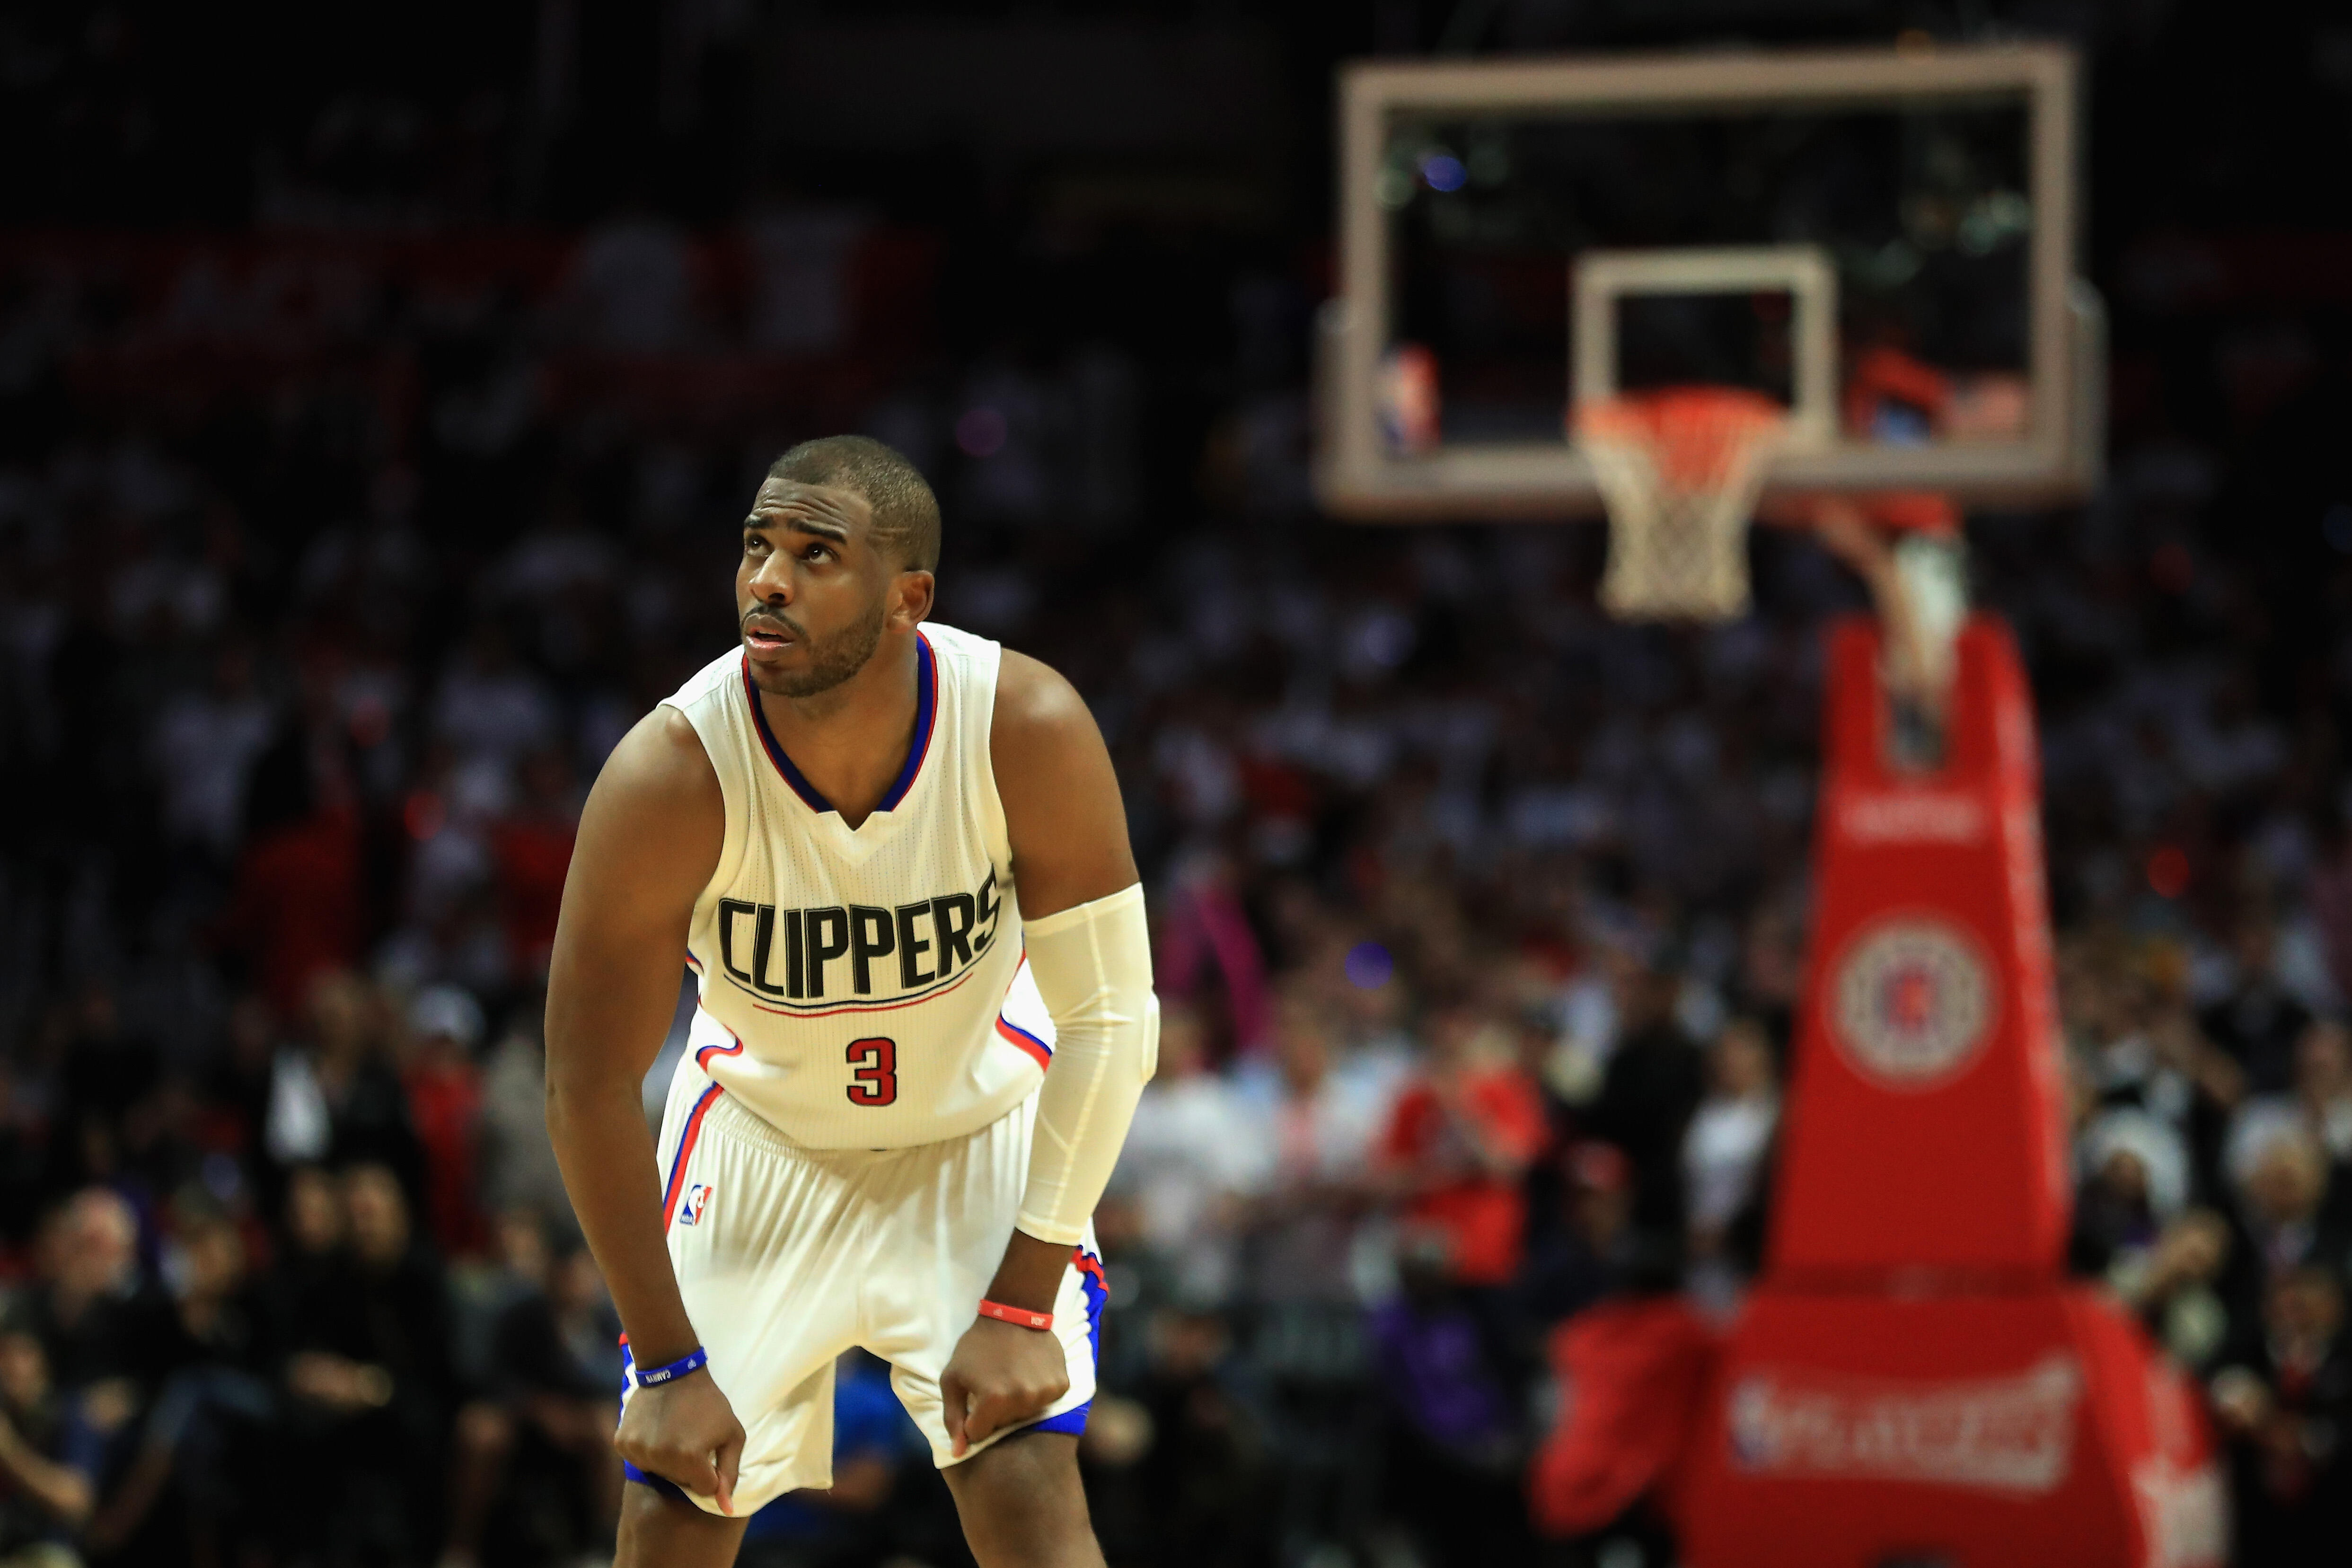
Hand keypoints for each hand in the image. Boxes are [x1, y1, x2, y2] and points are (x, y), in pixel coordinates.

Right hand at [614, 1368, 746, 1513]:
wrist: (672, 1371)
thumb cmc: (709, 1403)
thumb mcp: (731, 1435)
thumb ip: (730, 1473)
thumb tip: (726, 1510)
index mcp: (689, 1458)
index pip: (704, 1488)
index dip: (710, 1470)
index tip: (708, 1449)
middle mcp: (660, 1458)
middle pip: (680, 1483)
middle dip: (690, 1466)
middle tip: (691, 1436)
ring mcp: (637, 1451)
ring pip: (659, 1473)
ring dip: (668, 1460)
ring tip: (674, 1431)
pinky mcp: (621, 1443)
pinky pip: (639, 1461)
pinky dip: (648, 1451)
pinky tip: (655, 1429)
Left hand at [938, 1316, 1068, 1457]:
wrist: (1015, 1312)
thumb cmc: (977, 1345)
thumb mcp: (952, 1378)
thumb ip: (953, 1417)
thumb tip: (958, 1453)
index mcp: (993, 1400)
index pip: (978, 1433)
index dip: (972, 1417)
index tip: (975, 1397)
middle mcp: (1022, 1400)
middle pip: (1003, 1425)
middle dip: (994, 1411)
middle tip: (993, 1382)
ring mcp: (1045, 1393)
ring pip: (1025, 1416)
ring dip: (1016, 1403)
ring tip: (1011, 1376)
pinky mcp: (1061, 1385)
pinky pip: (1045, 1403)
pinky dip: (1037, 1393)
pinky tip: (1030, 1373)